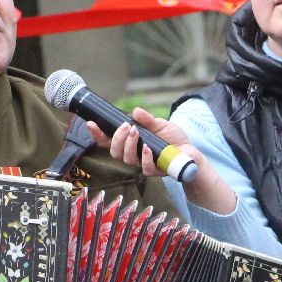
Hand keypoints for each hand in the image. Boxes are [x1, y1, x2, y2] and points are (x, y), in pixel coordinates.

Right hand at [90, 109, 236, 214]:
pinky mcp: (154, 171)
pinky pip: (144, 167)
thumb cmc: (173, 139)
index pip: (109, 141)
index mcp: (130, 143)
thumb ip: (147, 119)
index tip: (91, 123)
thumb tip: (135, 111)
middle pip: (114, 152)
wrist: (190, 152)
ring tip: (136, 132)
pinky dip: (144, 157)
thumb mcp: (160, 124)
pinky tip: (148, 148)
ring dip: (129, 145)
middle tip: (126, 127)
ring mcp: (142, 164)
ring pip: (126, 159)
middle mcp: (133, 155)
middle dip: (117, 138)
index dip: (98, 134)